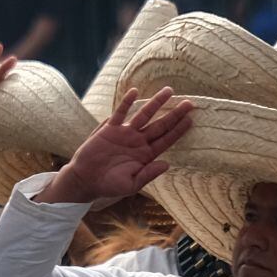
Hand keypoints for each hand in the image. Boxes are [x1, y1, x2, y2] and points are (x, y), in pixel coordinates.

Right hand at [38, 88, 194, 205]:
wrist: (86, 180)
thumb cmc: (109, 186)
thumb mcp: (131, 185)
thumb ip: (148, 174)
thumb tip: (167, 164)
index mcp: (146, 155)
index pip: (166, 140)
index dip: (178, 131)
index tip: (190, 120)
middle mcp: (138, 142)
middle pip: (160, 125)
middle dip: (174, 114)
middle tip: (189, 103)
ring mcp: (125, 133)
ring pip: (144, 115)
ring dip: (156, 103)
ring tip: (169, 90)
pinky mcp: (110, 129)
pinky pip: (120, 113)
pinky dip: (127, 102)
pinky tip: (135, 92)